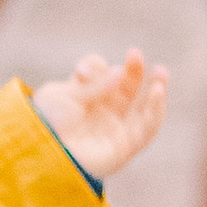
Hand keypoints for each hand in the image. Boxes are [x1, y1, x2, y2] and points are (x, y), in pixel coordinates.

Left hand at [30, 50, 167, 182]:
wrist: (45, 152)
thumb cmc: (47, 124)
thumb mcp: (63, 96)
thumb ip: (93, 85)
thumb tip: (120, 73)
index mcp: (81, 97)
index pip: (99, 74)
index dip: (95, 68)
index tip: (82, 74)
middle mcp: (100, 112)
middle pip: (124, 87)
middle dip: (133, 70)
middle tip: (135, 54)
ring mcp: (114, 129)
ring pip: (142, 108)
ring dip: (155, 90)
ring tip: (162, 72)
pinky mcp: (125, 148)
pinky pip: (147, 129)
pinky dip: (156, 111)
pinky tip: (158, 92)